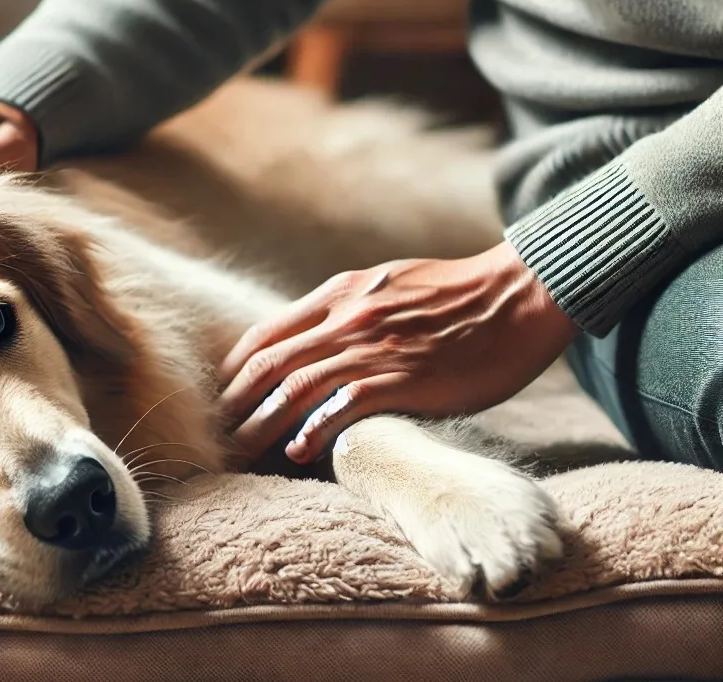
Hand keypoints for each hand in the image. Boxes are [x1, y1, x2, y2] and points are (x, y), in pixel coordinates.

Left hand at [219, 241, 577, 464]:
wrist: (518, 293)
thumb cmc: (458, 294)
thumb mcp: (390, 283)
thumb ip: (350, 307)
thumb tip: (320, 336)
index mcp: (341, 294)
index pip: (267, 333)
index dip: (236, 368)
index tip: (224, 395)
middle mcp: (346, 316)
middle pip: (270, 363)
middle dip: (236, 401)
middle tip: (218, 433)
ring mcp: (372, 346)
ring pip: (295, 387)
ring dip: (261, 424)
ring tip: (241, 452)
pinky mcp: (402, 377)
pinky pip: (343, 406)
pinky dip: (313, 430)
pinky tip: (297, 452)